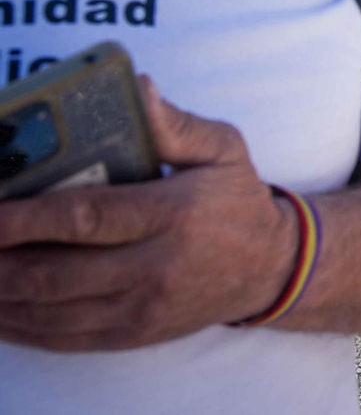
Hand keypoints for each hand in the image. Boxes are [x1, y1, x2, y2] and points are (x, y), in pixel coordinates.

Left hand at [0, 78, 296, 351]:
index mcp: (173, 213)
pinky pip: (61, 337)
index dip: (24, 218)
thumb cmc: (238, 202)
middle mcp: (156, 267)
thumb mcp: (223, 149)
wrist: (271, 268)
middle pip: (54, 272)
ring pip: (49, 310)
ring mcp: (142, 308)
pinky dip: (19, 325)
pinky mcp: (133, 334)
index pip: (85, 218)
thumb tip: (137, 88)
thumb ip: (175, 123)